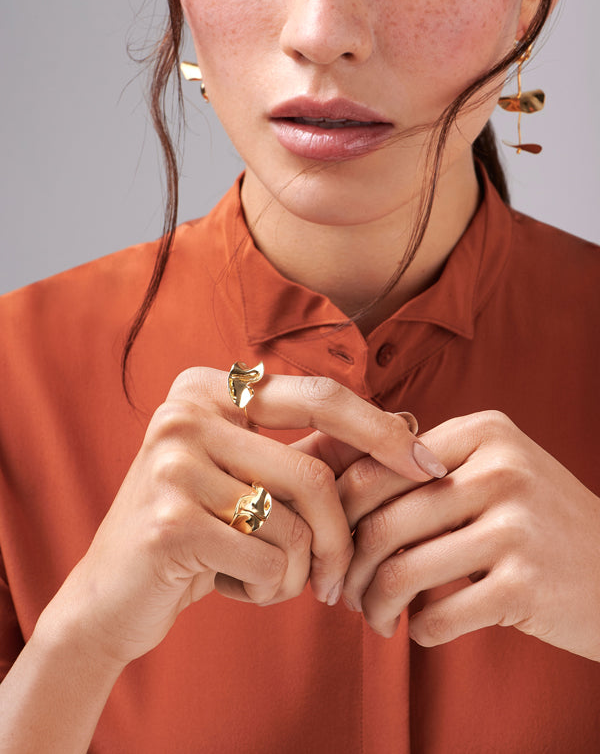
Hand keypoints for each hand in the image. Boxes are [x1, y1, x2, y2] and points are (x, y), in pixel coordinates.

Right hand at [43, 369, 440, 670]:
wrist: (111, 596)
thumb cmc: (199, 533)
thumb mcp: (253, 482)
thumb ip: (315, 450)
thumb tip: (407, 425)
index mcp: (208, 386)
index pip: (321, 397)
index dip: (383, 432)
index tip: (428, 465)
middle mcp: (185, 411)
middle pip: (315, 471)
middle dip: (344, 535)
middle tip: (339, 578)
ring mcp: (172, 462)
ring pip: (296, 522)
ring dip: (300, 571)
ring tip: (270, 580)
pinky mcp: (169, 520)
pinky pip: (268, 560)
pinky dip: (269, 589)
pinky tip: (235, 588)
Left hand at [338, 411, 599, 660]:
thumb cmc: (538, 521)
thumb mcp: (494, 469)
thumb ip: (427, 469)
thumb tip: (334, 497)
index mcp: (483, 431)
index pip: (376, 466)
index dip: (340, 511)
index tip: (332, 541)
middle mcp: (501, 469)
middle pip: (382, 522)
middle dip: (349, 568)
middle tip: (342, 592)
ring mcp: (517, 526)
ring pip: (401, 572)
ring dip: (374, 606)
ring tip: (376, 618)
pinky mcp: (527, 585)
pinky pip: (438, 616)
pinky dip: (417, 630)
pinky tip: (422, 628)